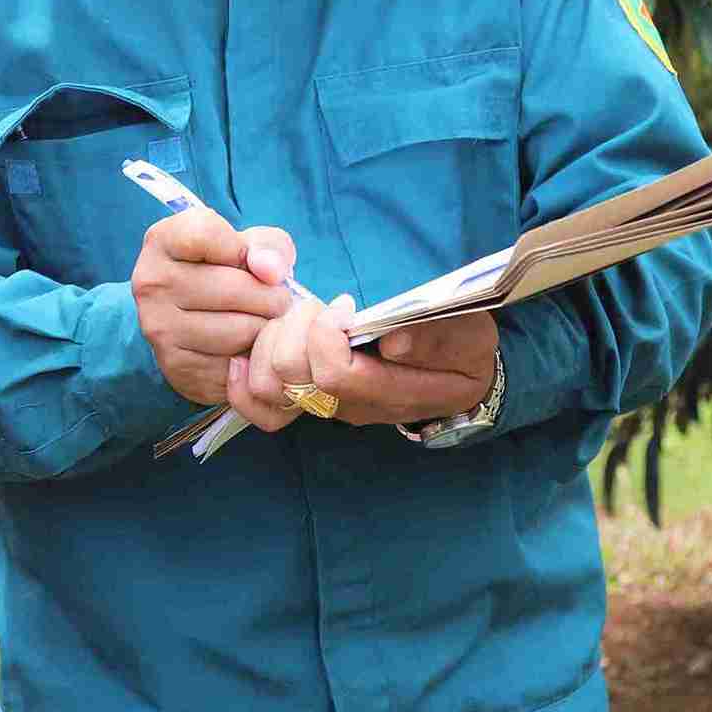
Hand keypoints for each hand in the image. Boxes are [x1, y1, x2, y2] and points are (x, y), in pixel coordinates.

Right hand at [132, 207, 298, 404]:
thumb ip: (268, 246)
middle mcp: (151, 281)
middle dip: (271, 297)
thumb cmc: (226, 273)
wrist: (192, 325)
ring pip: (241, 329)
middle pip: (236, 288)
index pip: (206, 234)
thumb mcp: (247, 246)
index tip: (248, 260)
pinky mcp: (175, 365)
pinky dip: (251, 359)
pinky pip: (236, 364)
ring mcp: (158, 326)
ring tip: (260, 323)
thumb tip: (271, 272)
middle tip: (274, 302)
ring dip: (265, 329)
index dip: (241, 248)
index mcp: (163, 240)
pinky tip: (244, 349)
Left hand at [229, 303, 499, 430]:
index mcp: (391, 392)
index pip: (333, 374)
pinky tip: (252, 350)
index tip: (345, 305)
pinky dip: (243, 377)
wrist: (458, 377)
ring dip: (269, 341)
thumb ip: (436, 338)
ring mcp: (326, 406)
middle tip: (317, 306)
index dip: (325, 334)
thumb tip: (393, 340)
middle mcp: (351, 406)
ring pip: (267, 385)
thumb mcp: (468, 336)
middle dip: (292, 329)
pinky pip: (258, 404)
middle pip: (290, 376)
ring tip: (298, 318)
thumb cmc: (463, 350)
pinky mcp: (308, 397)